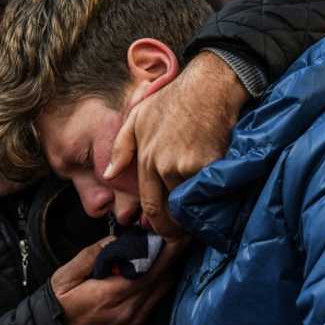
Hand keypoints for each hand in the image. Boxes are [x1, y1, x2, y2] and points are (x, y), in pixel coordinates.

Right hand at [52, 235, 187, 324]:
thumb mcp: (66, 274)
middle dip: (171, 256)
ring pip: (163, 289)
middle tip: (175, 234)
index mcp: (110, 296)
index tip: (176, 233)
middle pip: (163, 279)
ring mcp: (134, 321)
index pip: (150, 271)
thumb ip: (92, 255)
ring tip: (166, 247)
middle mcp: (128, 311)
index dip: (167, 251)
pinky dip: (159, 282)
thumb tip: (117, 240)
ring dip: (166, 268)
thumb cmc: (59, 301)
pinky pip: (156, 299)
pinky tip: (154, 268)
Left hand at [102, 51, 246, 237]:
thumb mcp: (138, 118)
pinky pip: (211, 192)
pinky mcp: (212, 165)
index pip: (150, 205)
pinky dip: (212, 200)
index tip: (165, 236)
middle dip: (177, 231)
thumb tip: (109, 175)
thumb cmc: (175, 99)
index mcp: (148, 159)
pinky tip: (214, 204)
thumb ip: (121, 149)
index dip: (158, 225)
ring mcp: (190, 167)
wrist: (211, 84)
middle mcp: (166, 166)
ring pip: (191, 204)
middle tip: (182, 240)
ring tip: (199, 223)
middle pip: (172, 212)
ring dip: (195, 216)